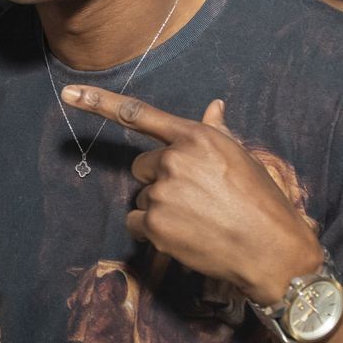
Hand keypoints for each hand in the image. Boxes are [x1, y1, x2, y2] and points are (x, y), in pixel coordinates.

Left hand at [59, 88, 321, 304]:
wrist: (272, 250)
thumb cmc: (262, 202)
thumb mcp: (242, 159)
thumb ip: (215, 133)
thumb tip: (213, 106)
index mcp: (196, 137)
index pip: (138, 114)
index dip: (99, 102)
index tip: (69, 93)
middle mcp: (174, 159)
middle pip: (141, 167)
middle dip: (159, 181)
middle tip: (194, 198)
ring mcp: (163, 192)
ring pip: (142, 197)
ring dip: (161, 209)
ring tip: (198, 219)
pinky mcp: (155, 224)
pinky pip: (137, 223)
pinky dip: (153, 231)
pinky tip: (185, 236)